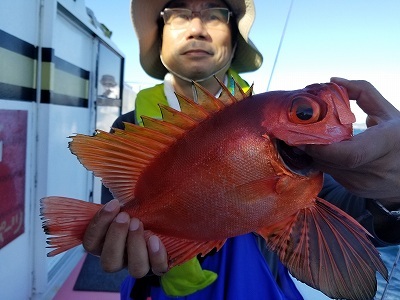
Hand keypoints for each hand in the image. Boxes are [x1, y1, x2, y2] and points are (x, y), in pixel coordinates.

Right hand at [82, 199, 167, 276]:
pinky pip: (158, 268)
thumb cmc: (135, 210)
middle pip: (109, 263)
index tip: (113, 204)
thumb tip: (113, 200)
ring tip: (138, 223)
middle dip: (116, 237)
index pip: (91, 244)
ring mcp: (139, 264)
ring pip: (135, 269)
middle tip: (125, 216)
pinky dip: (156, 255)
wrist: (160, 216)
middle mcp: (120, 259)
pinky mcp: (158, 266)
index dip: (98, 225)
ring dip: (135, 245)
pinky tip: (155, 239)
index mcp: (103, 246)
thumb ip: (114, 206)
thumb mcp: (123, 206)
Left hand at [304, 78, 399, 207]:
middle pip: (330, 161)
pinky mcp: (357, 190)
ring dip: (316, 154)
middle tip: (294, 133)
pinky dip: (325, 161)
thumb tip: (333, 80)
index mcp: (388, 143)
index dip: (322, 148)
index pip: (349, 154)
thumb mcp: (389, 112)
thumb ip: (363, 92)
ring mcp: (366, 183)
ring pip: (327, 168)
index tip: (302, 137)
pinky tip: (326, 151)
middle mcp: (377, 168)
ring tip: (308, 138)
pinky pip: (332, 173)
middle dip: (310, 147)